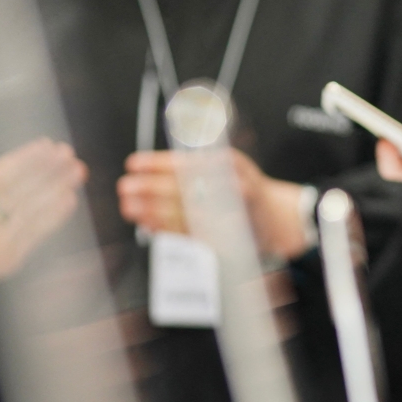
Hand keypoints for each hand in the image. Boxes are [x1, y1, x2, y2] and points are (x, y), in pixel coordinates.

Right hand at [0, 140, 86, 287]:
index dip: (24, 162)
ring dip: (58, 190)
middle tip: (67, 153)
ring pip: (32, 213)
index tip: (47, 145)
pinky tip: (70, 196)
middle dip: (46, 172)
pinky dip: (55, 215)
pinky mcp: (12, 261)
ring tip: (77, 169)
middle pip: (18, 195)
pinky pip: (37, 234)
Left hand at [120, 149, 311, 259]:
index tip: (134, 164)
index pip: (187, 164)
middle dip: (148, 190)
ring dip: (150, 211)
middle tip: (125, 188)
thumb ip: (200, 162)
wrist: (276, 220)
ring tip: (128, 207)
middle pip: (181, 190)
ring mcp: (228, 218)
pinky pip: (187, 234)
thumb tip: (155, 164)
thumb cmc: (247, 190)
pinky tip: (147, 223)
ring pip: (181, 214)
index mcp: (231, 168)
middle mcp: (231, 192)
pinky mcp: (223, 240)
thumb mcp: (232, 165)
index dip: (156, 164)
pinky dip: (164, 229)